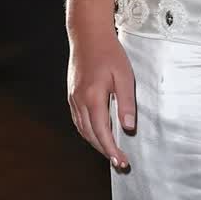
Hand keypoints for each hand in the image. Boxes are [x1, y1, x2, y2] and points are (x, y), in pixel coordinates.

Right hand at [68, 26, 136, 170]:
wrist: (88, 36)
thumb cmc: (110, 54)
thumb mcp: (124, 77)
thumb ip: (126, 104)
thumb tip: (128, 128)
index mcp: (92, 98)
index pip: (102, 132)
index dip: (111, 149)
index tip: (121, 162)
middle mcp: (79, 101)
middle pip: (90, 134)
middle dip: (104, 150)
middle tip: (119, 163)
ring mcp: (73, 98)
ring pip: (82, 129)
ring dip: (95, 143)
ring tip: (110, 153)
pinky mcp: (72, 95)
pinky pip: (78, 120)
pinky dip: (88, 132)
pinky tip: (97, 135)